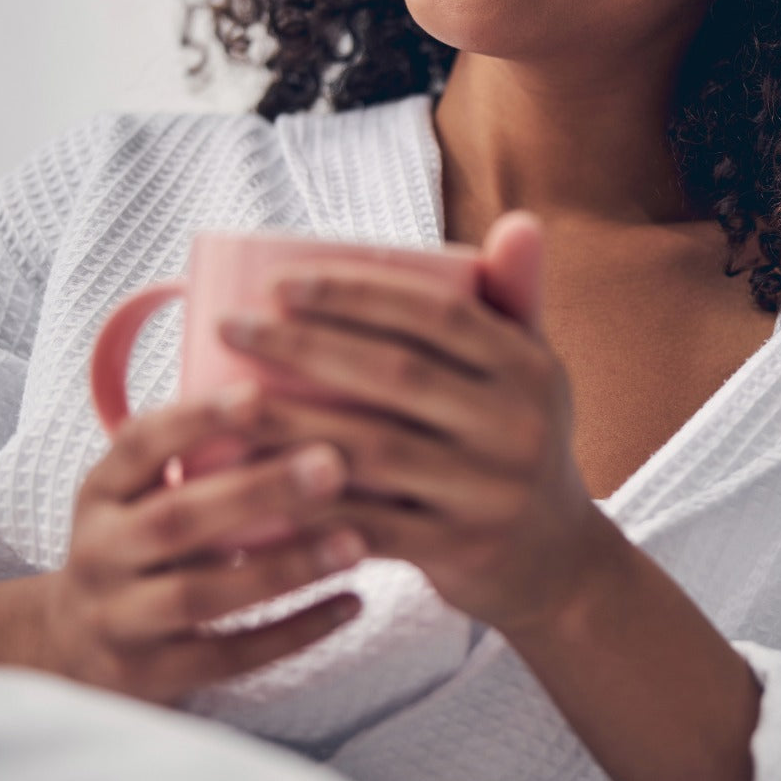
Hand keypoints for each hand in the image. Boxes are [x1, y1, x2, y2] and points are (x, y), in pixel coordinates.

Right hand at [46, 390, 366, 703]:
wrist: (66, 651)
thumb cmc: (139, 549)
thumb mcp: (139, 496)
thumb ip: (200, 454)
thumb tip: (306, 380)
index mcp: (100, 494)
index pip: (140, 445)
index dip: (196, 420)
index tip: (259, 394)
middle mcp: (100, 554)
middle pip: (177, 520)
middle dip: (258, 491)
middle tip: (334, 464)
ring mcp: (119, 621)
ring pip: (201, 595)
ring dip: (285, 568)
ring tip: (357, 542)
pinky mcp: (150, 679)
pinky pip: (228, 658)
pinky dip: (294, 632)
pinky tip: (353, 604)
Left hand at [217, 210, 625, 635]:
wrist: (558, 561)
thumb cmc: (518, 441)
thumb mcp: (533, 373)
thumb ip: (516, 298)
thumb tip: (519, 219)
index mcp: (530, 369)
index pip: (438, 315)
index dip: (358, 294)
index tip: (280, 282)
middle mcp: (518, 426)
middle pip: (396, 375)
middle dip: (304, 345)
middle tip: (230, 326)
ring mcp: (489, 493)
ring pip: (372, 450)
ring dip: (288, 422)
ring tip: (222, 400)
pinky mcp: (459, 551)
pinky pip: (368, 526)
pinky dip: (306, 506)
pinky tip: (250, 487)